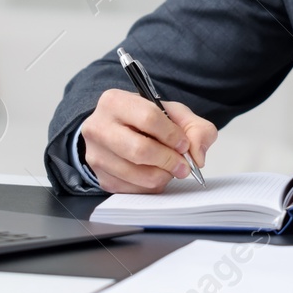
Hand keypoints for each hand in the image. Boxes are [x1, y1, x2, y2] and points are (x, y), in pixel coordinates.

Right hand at [79, 88, 216, 192]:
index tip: (183, 143)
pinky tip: (155, 173)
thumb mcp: (174, 114)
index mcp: (114, 102)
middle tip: (183, 164)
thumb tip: (196, 156)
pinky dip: (151, 186)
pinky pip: (133, 190)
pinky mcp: (102, 178)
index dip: (172, 135)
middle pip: (139, 149)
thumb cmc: (146, 121)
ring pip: (137, 174)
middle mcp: (98, 127)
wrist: (121, 132)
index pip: (148, 118)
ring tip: (170, 169)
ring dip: (162, 175)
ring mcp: (96, 155)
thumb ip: (196, 128)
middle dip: (169, 160)